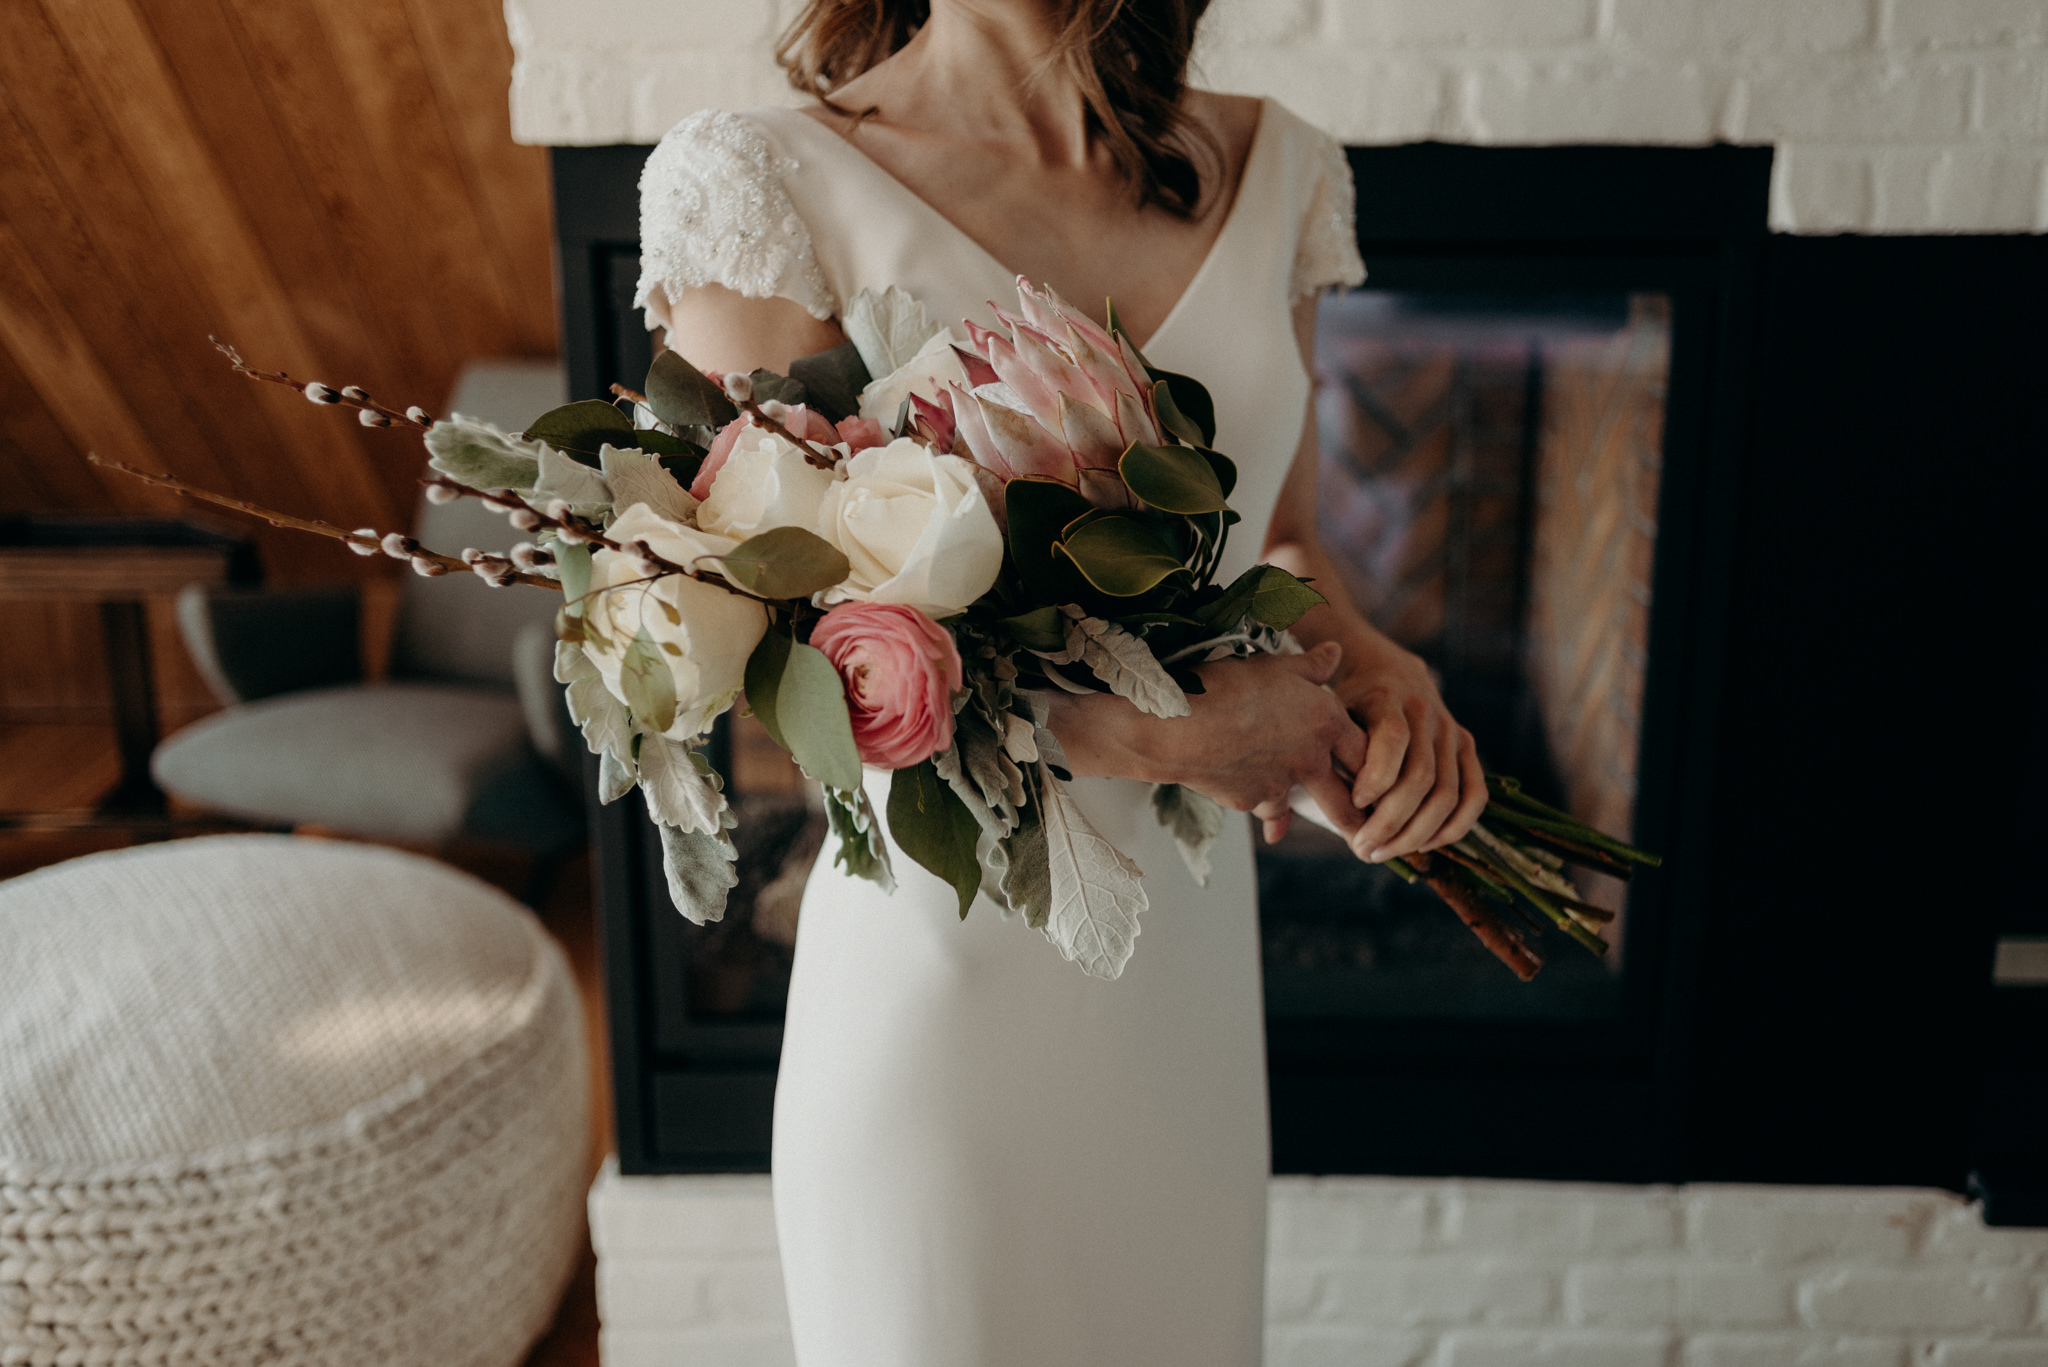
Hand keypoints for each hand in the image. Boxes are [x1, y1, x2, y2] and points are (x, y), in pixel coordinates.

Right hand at [1178, 642, 1367, 845]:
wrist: (1182, 723)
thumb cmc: (1229, 686)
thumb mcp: (1275, 665)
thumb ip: (1310, 665)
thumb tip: (1335, 652)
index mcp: (1325, 721)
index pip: (1367, 749)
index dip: (1381, 764)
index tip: (1390, 777)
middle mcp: (1311, 758)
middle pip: (1350, 796)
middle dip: (1367, 815)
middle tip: (1378, 828)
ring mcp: (1282, 784)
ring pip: (1315, 809)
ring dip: (1332, 824)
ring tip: (1347, 835)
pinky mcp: (1253, 801)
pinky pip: (1270, 813)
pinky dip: (1274, 821)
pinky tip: (1275, 830)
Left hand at [1335, 643, 1486, 863]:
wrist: (1389, 669)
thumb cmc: (1347, 702)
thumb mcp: (1327, 714)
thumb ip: (1320, 755)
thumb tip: (1293, 826)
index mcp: (1386, 697)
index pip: (1393, 738)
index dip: (1376, 777)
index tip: (1353, 803)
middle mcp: (1426, 713)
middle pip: (1420, 778)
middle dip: (1389, 822)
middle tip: (1361, 849)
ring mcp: (1452, 731)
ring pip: (1447, 794)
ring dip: (1416, 833)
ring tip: (1383, 852)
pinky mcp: (1467, 747)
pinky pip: (1474, 795)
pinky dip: (1454, 826)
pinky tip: (1424, 844)